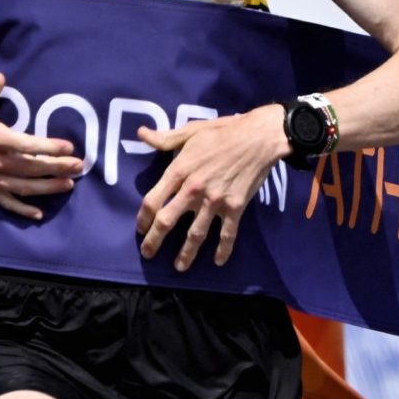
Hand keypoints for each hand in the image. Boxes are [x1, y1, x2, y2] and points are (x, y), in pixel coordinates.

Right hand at [0, 73, 83, 221]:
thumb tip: (0, 78)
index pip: (25, 145)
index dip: (48, 147)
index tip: (70, 147)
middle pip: (29, 167)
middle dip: (56, 168)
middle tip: (79, 166)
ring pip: (21, 187)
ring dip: (47, 188)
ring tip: (69, 184)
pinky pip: (4, 202)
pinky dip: (21, 209)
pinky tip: (40, 213)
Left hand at [134, 104, 287, 269]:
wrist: (258, 138)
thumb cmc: (223, 132)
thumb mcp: (191, 131)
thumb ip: (165, 138)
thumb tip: (141, 134)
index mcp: (179, 170)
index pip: (153, 200)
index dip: (143, 218)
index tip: (140, 228)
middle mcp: (193, 189)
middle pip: (167, 221)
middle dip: (154, 240)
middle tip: (148, 253)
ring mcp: (215, 201)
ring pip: (195, 233)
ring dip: (186, 253)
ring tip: (179, 267)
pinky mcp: (235, 207)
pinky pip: (227, 233)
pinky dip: (223, 249)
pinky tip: (219, 261)